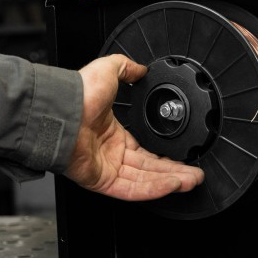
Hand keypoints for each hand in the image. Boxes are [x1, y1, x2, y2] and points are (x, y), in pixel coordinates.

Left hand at [64, 54, 203, 200]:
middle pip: (150, 169)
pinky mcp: (102, 180)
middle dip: (175, 172)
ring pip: (145, 180)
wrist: (61, 108)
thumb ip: (127, 68)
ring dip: (171, 181)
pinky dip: (155, 187)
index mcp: (113, 134)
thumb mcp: (108, 70)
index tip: (182, 157)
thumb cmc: (79, 93)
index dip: (165, 157)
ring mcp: (107, 168)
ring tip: (192, 181)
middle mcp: (111, 153)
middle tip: (195, 175)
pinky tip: (173, 184)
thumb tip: (141, 68)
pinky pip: (133, 189)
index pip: (145, 152)